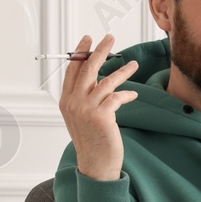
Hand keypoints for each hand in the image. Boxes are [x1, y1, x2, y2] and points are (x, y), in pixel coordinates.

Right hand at [59, 32, 138, 180]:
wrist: (95, 164)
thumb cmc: (92, 142)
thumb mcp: (82, 118)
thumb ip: (86, 99)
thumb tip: (97, 81)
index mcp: (66, 101)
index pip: (72, 70)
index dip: (80, 53)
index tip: (88, 39)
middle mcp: (73, 103)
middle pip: (87, 69)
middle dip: (99, 50)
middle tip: (110, 37)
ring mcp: (86, 109)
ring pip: (106, 81)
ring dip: (122, 71)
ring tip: (134, 64)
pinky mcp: (102, 116)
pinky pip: (117, 97)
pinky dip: (127, 94)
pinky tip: (134, 95)